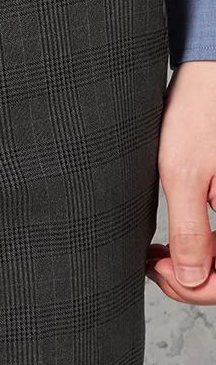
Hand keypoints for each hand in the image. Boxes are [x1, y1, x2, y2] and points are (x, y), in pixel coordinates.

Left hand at [146, 60, 215, 302]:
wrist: (211, 74)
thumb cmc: (200, 113)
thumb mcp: (182, 174)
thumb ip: (190, 232)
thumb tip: (189, 279)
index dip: (194, 289)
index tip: (159, 272)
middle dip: (191, 280)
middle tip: (154, 264)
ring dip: (197, 267)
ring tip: (160, 254)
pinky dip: (204, 248)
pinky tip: (176, 241)